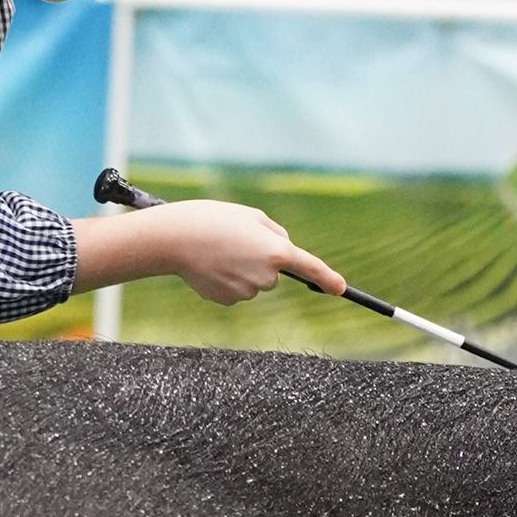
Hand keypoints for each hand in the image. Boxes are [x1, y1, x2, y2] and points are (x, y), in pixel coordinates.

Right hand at [153, 200, 344, 307]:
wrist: (175, 239)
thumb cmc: (213, 219)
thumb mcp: (251, 216)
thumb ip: (275, 233)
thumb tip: (285, 250)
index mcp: (277, 251)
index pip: (311, 268)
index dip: (328, 279)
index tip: (341, 289)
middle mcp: (266, 277)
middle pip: (274, 273)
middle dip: (261, 259)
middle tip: (236, 241)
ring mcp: (247, 292)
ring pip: (254, 282)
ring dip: (242, 269)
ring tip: (219, 250)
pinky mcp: (228, 300)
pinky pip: (235, 290)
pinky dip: (226, 279)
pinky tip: (210, 266)